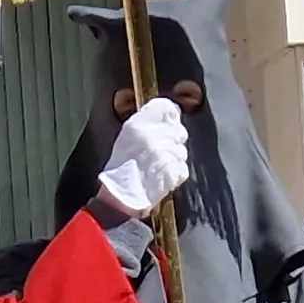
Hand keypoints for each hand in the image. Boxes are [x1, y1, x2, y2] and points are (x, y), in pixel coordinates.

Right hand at [94, 98, 192, 216]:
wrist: (122, 195)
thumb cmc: (120, 168)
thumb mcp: (126, 135)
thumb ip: (145, 121)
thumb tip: (164, 115)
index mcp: (139, 124)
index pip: (166, 107)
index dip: (170, 114)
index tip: (169, 119)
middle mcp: (154, 136)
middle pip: (178, 129)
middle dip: (173, 138)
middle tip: (160, 149)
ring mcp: (167, 153)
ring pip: (182, 149)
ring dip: (174, 156)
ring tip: (158, 165)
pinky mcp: (175, 169)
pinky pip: (183, 165)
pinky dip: (176, 171)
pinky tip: (162, 174)